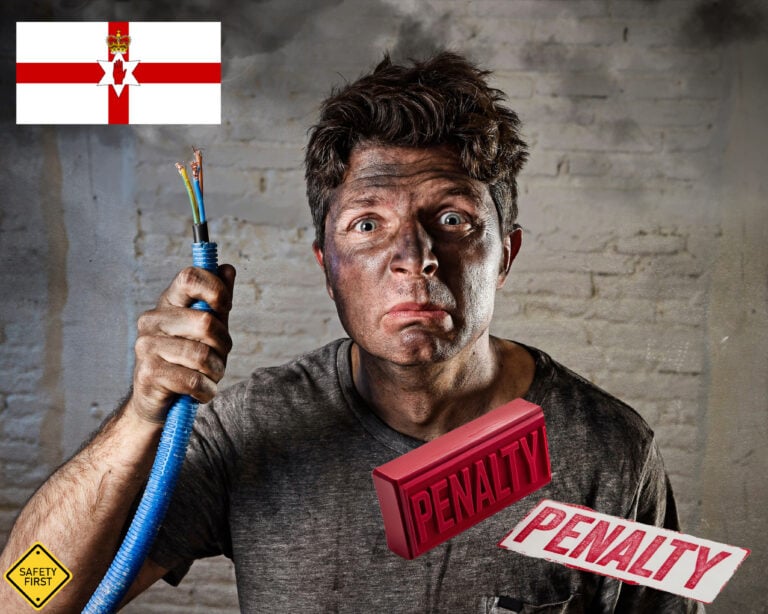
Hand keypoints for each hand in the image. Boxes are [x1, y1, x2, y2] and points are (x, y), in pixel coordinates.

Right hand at [128, 264, 235, 423]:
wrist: (160, 402)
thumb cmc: (188, 361)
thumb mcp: (208, 331)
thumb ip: (217, 302)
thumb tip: (227, 269)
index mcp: (168, 303)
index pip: (189, 277)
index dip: (215, 289)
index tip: (225, 306)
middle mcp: (152, 320)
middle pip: (205, 322)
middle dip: (223, 345)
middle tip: (218, 357)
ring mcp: (147, 346)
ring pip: (202, 355)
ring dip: (216, 371)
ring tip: (209, 376)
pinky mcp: (148, 373)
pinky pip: (194, 380)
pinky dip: (206, 390)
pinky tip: (201, 392)